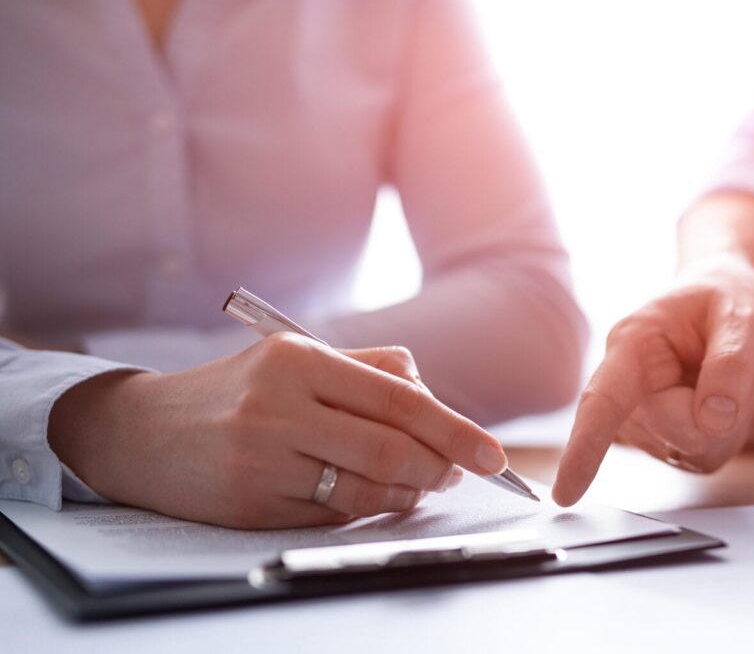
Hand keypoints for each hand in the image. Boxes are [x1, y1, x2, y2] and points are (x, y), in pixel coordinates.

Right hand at [48, 334, 508, 528]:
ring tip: (416, 485)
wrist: (141, 432)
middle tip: (456, 473)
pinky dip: (366, 509)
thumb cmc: (236, 392)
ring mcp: (262, 458)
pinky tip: (372, 497)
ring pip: (368, 488)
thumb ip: (368, 370)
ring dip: (407, 493)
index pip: (400, 399)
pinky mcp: (250, 505)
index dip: (455, 430)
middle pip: (392, 447)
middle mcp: (279, 406)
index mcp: (299, 360)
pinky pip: (333, 514)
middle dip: (439, 466)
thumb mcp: (295, 359)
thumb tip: (435, 402)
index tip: (490, 454)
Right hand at [552, 255, 753, 505]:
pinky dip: (728, 432)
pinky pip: (706, 456)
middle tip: (738, 364)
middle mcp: (627, 390)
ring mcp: (643, 423)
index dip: (583, 449)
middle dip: (722, 409)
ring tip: (725, 374)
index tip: (565, 494)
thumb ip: (731, 363)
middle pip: (678, 431)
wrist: (724, 303)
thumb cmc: (726, 299)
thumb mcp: (744, 315)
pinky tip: (719, 398)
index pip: (601, 403)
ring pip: (695, 448)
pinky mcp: (664, 442)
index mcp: (631, 346)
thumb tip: (713, 420)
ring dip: (729, 420)